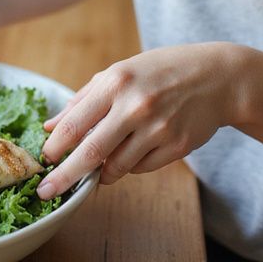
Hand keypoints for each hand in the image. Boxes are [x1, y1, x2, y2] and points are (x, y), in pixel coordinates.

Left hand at [35, 43, 241, 199]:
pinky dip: (132, 165)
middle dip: (64, 177)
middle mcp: (136, 105)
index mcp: (117, 82)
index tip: (44, 160)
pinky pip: (141, 168)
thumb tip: (50, 127)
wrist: (218, 77)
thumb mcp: (121, 73)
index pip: (75, 124)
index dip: (55, 148)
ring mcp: (159, 128)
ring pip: (116, 167)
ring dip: (103, 171)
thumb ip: (84, 100)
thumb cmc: (162, 71)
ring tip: (104, 162)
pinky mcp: (177, 145)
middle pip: (90, 153)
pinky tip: (138, 147)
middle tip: (47, 192)